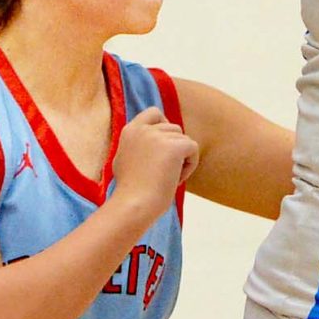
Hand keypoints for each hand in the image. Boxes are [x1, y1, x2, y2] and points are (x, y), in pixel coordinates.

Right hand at [111, 108, 198, 223]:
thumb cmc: (130, 191)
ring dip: (182, 159)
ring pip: (184, 140)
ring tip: (168, 178)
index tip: (164, 146)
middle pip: (174, 129)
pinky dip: (190, 165)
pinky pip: (193, 148)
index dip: (164, 126)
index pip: (154, 113)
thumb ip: (138, 145)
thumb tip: (155, 138)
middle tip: (164, 173)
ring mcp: (158, 136)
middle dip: (174, 150)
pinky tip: (177, 180)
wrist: (134, 205)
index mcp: (130, 131)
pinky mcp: (174, 146)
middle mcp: (143, 129)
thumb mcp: (125, 160)